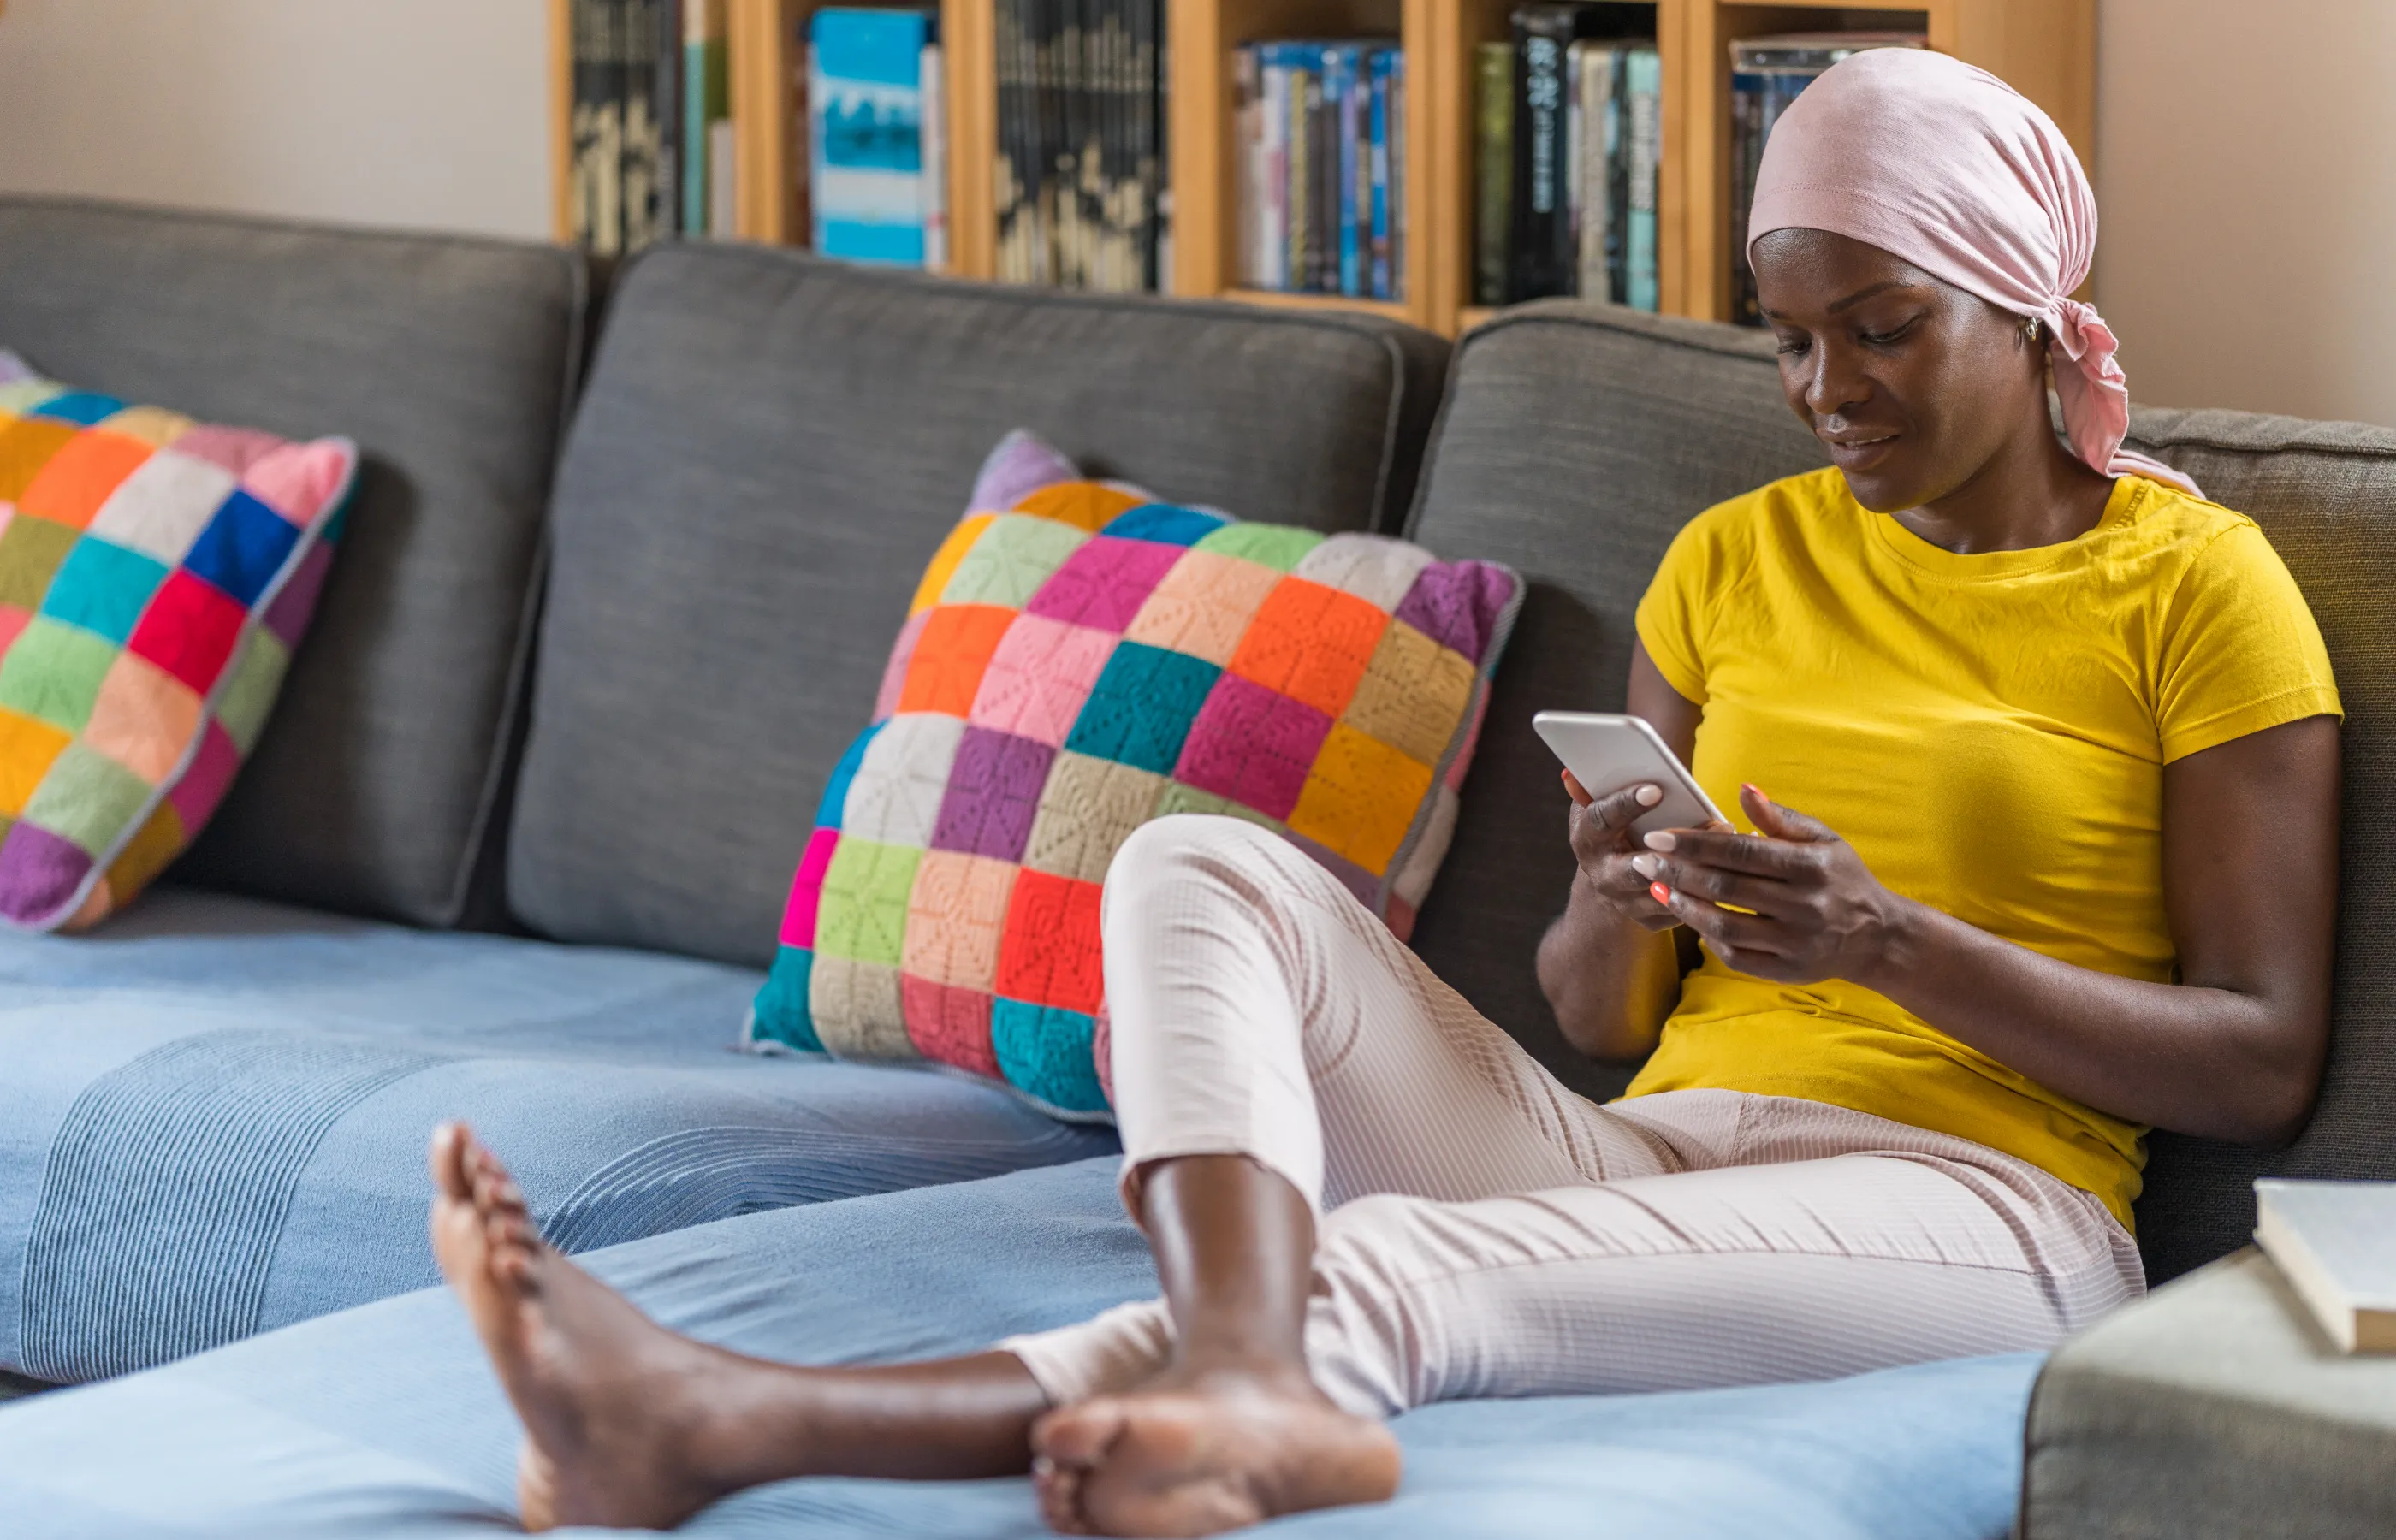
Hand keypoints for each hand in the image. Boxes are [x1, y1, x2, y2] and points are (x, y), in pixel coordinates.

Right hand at [1561, 769, 1724, 933]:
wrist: (1612, 882)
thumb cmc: (1611, 830)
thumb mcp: (1597, 807)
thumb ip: (1592, 789)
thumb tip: (1572, 772)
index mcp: (1587, 840)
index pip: (1601, 820)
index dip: (1626, 804)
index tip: (1656, 788)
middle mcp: (1603, 876)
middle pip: (1638, 866)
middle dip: (1677, 848)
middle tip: (1716, 824)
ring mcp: (1628, 903)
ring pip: (1671, 889)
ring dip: (1704, 867)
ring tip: (1733, 839)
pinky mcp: (1653, 920)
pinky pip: (1687, 907)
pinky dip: (1715, 886)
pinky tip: (1741, 864)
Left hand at [1637, 783, 1914, 984]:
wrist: (1876, 936)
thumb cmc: (1840, 877)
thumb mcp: (1822, 840)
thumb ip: (1779, 819)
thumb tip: (1743, 789)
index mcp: (1812, 868)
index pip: (1742, 852)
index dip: (1696, 844)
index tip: (1658, 835)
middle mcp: (1805, 907)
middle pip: (1727, 888)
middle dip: (1678, 872)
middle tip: (1643, 859)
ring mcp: (1795, 942)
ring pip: (1725, 925)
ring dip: (1684, 906)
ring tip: (1657, 887)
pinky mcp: (1786, 970)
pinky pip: (1735, 955)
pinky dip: (1707, 937)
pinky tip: (1689, 917)